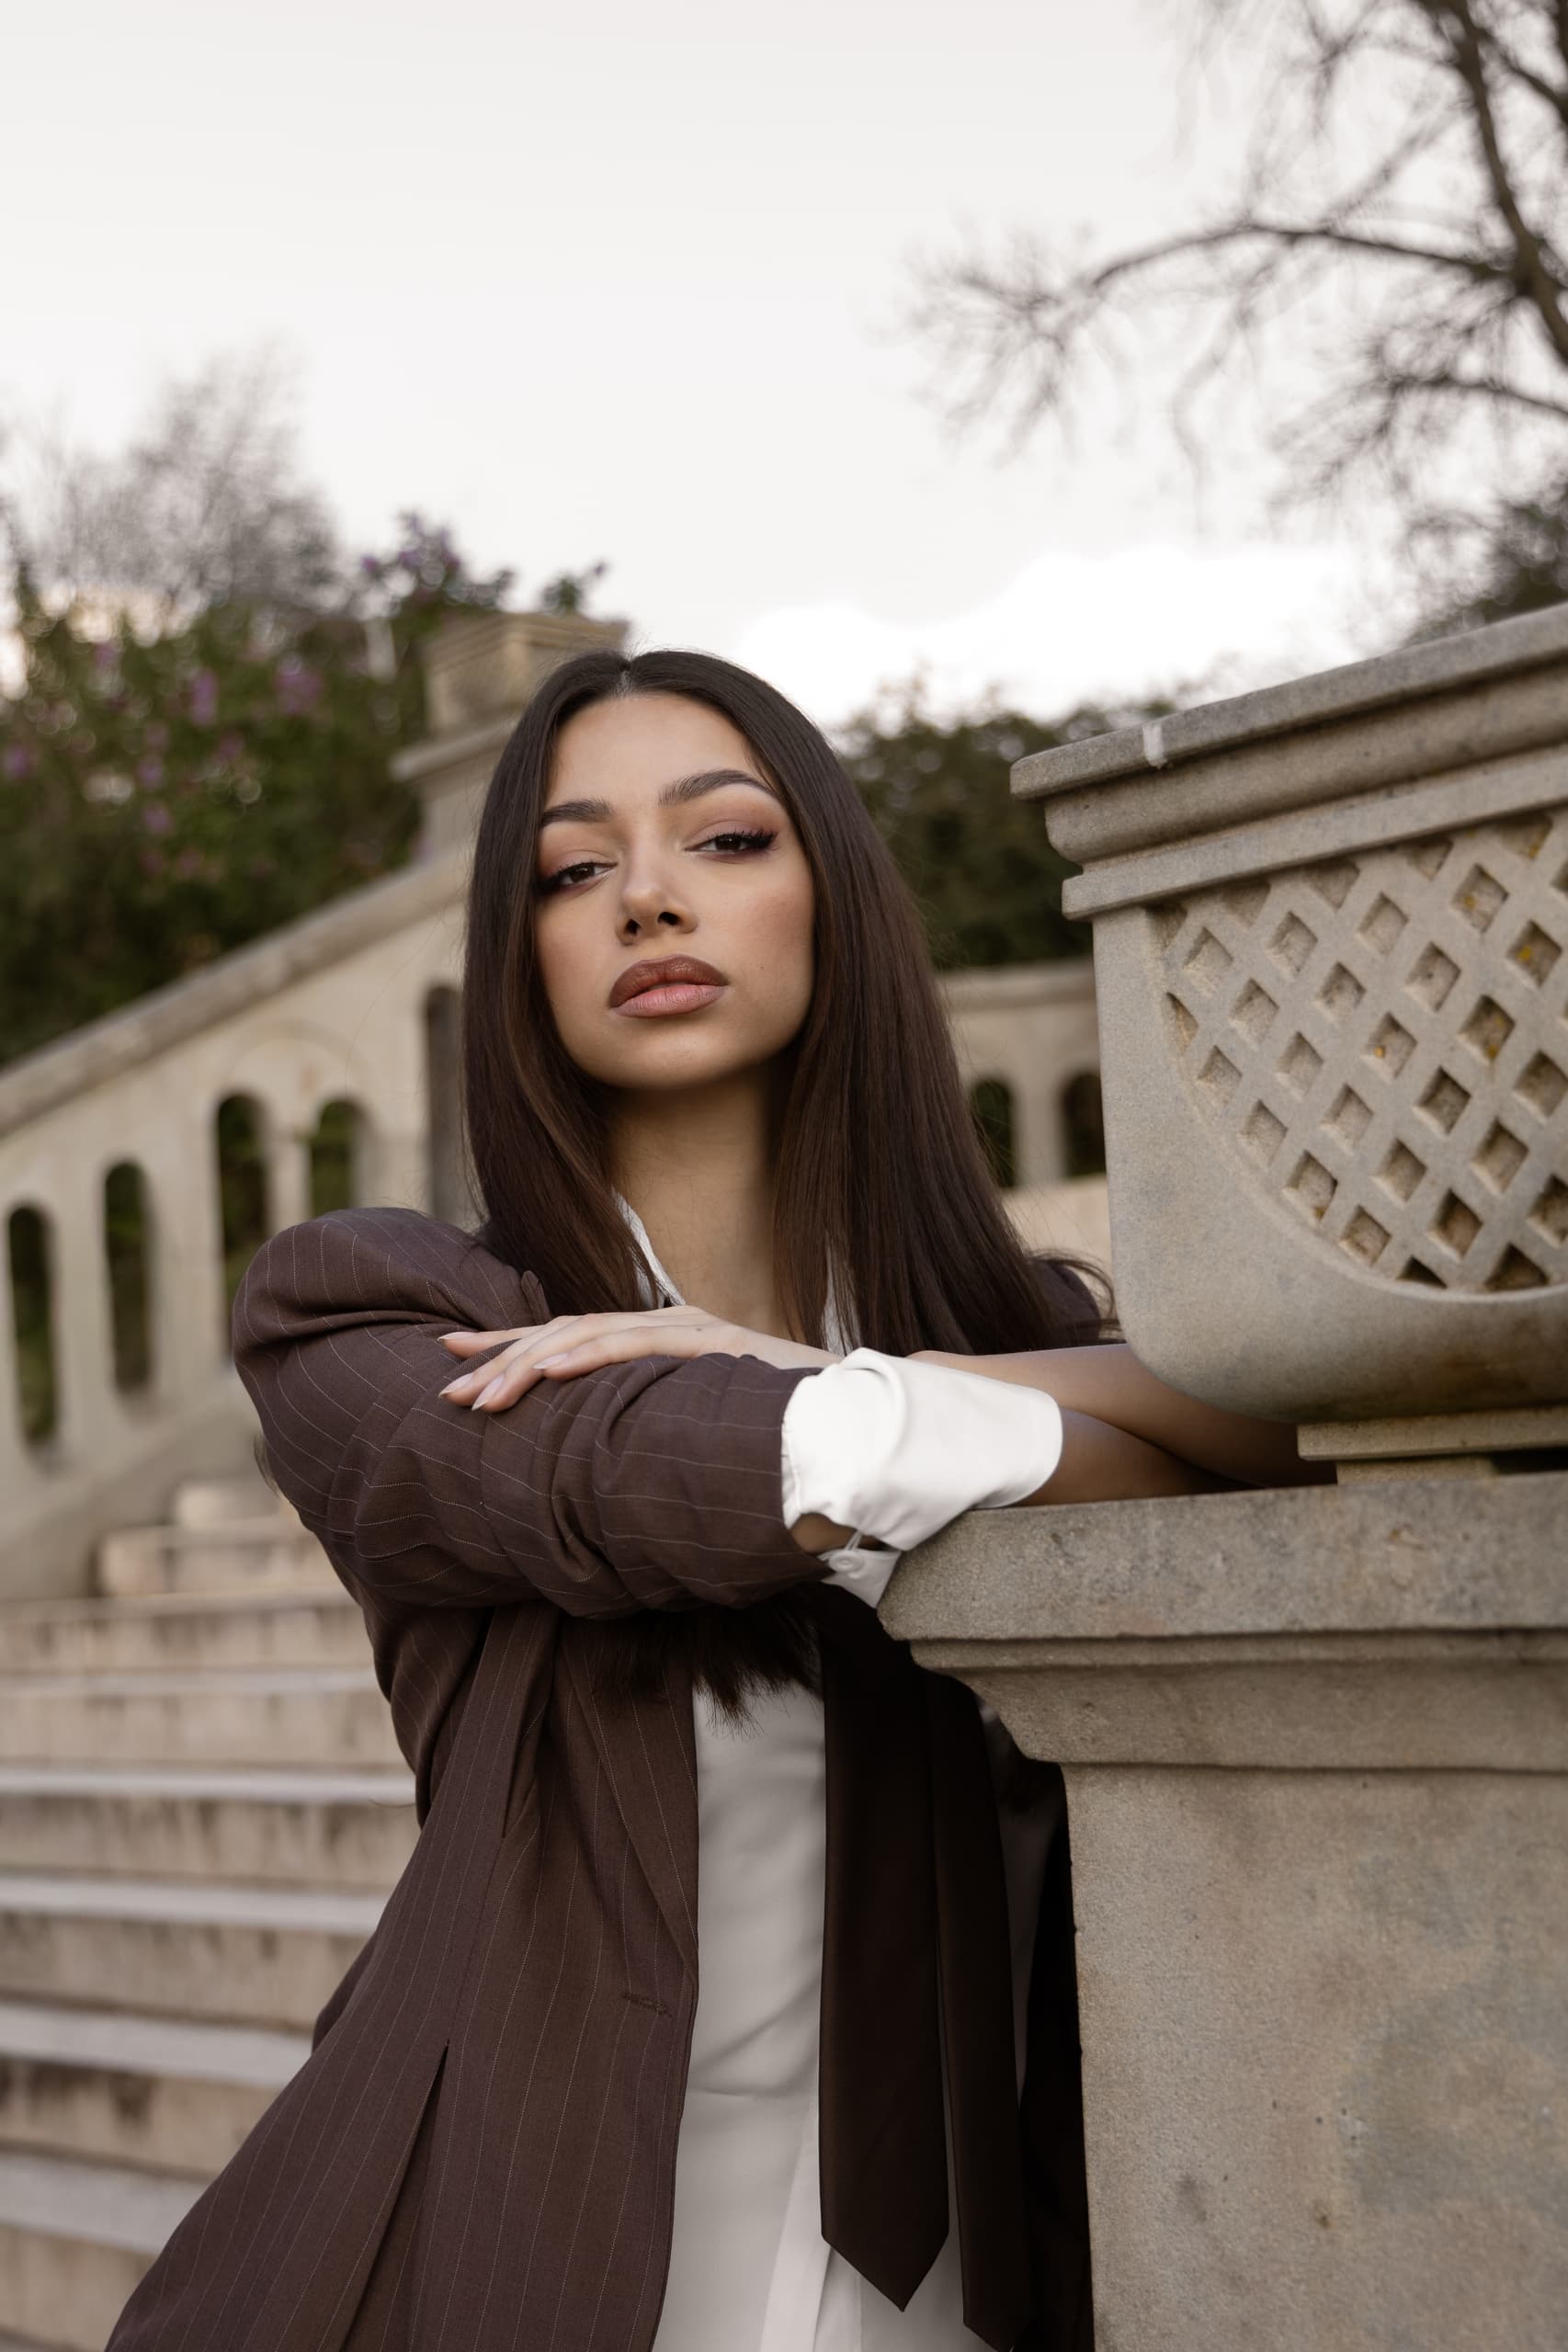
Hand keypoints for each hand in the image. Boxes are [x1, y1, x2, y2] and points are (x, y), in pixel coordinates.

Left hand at [438, 1305, 839, 1410]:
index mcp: (658, 1342)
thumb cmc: (781, 1435)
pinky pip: (639, 1345)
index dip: (506, 1345)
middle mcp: (669, 1324)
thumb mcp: (698, 1430)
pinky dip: (588, 1354)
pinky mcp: (717, 1344)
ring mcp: (692, 1329)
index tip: (448, 1356)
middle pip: (565, 1333)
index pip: (568, 1337)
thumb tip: (599, 1462)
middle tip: (447, 1392)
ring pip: (590, 1336)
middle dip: (500, 1361)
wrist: (860, 1420)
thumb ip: (653, 1427)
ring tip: (481, 1395)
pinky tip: (547, 1370)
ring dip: (529, 1366)